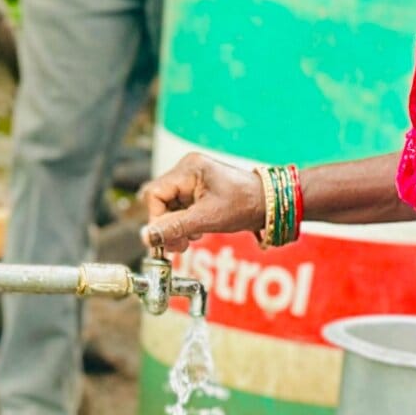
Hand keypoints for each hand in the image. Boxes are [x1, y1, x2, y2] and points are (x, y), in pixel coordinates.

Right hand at [141, 151, 264, 254]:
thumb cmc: (244, 204)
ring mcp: (192, 181)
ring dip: (176, 227)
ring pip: (169, 208)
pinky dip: (184, 224)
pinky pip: (180, 209)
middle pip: (160, 201)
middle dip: (167, 225)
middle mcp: (187, 171)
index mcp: (189, 169)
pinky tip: (197, 232)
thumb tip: (146, 237)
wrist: (269, 204)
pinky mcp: (198, 192)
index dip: (156, 219)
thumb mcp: (207, 218)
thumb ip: (175, 227)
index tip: (164, 239)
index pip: (155, 194)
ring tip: (191, 238)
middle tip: (178, 245)